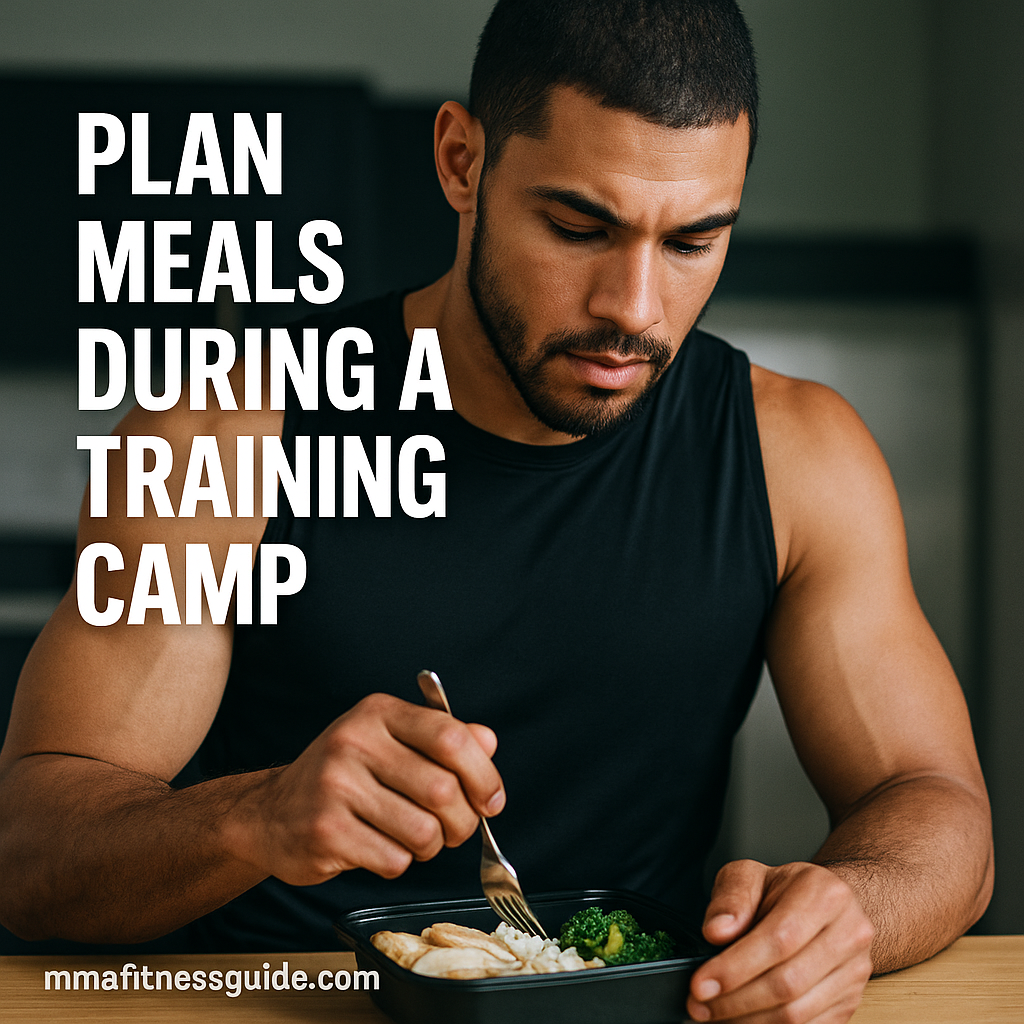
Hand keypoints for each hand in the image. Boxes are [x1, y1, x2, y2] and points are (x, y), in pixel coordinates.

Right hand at [232, 692, 504, 884]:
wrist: (269, 814)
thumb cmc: (343, 777)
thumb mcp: (390, 742)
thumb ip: (441, 740)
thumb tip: (488, 741)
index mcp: (378, 713)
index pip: (450, 737)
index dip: (483, 774)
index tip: (492, 800)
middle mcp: (354, 741)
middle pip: (443, 791)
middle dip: (461, 822)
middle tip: (453, 829)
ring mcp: (336, 786)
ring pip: (423, 831)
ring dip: (430, 846)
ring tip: (413, 838)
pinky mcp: (325, 831)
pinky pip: (394, 860)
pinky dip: (398, 863)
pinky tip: (378, 848)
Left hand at [687, 860, 874, 1022]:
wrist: (828, 904)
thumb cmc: (785, 889)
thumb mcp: (751, 875)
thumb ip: (731, 898)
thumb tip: (716, 932)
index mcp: (824, 894)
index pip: (778, 939)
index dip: (736, 967)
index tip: (699, 984)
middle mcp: (849, 933)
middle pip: (788, 983)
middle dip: (736, 1001)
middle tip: (698, 1006)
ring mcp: (854, 973)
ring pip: (797, 1013)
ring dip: (749, 1021)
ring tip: (715, 1015)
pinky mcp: (850, 1002)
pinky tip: (743, 1021)